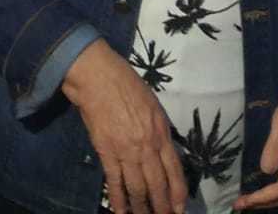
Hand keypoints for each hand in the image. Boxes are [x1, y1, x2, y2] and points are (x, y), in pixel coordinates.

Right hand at [62, 39, 186, 213]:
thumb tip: (163, 154)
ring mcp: (126, 151)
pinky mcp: (106, 151)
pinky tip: (120, 211)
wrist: (98, 77)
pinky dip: (118, 198)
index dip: (177, 194)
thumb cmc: (127, 84)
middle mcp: (147, 146)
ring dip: (141, 208)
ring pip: (137, 188)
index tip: (178, 209)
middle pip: (157, 185)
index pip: (174, 171)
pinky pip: (114, 181)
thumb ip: (160, 131)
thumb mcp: (154, 106)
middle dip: (161, 207)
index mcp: (161, 133)